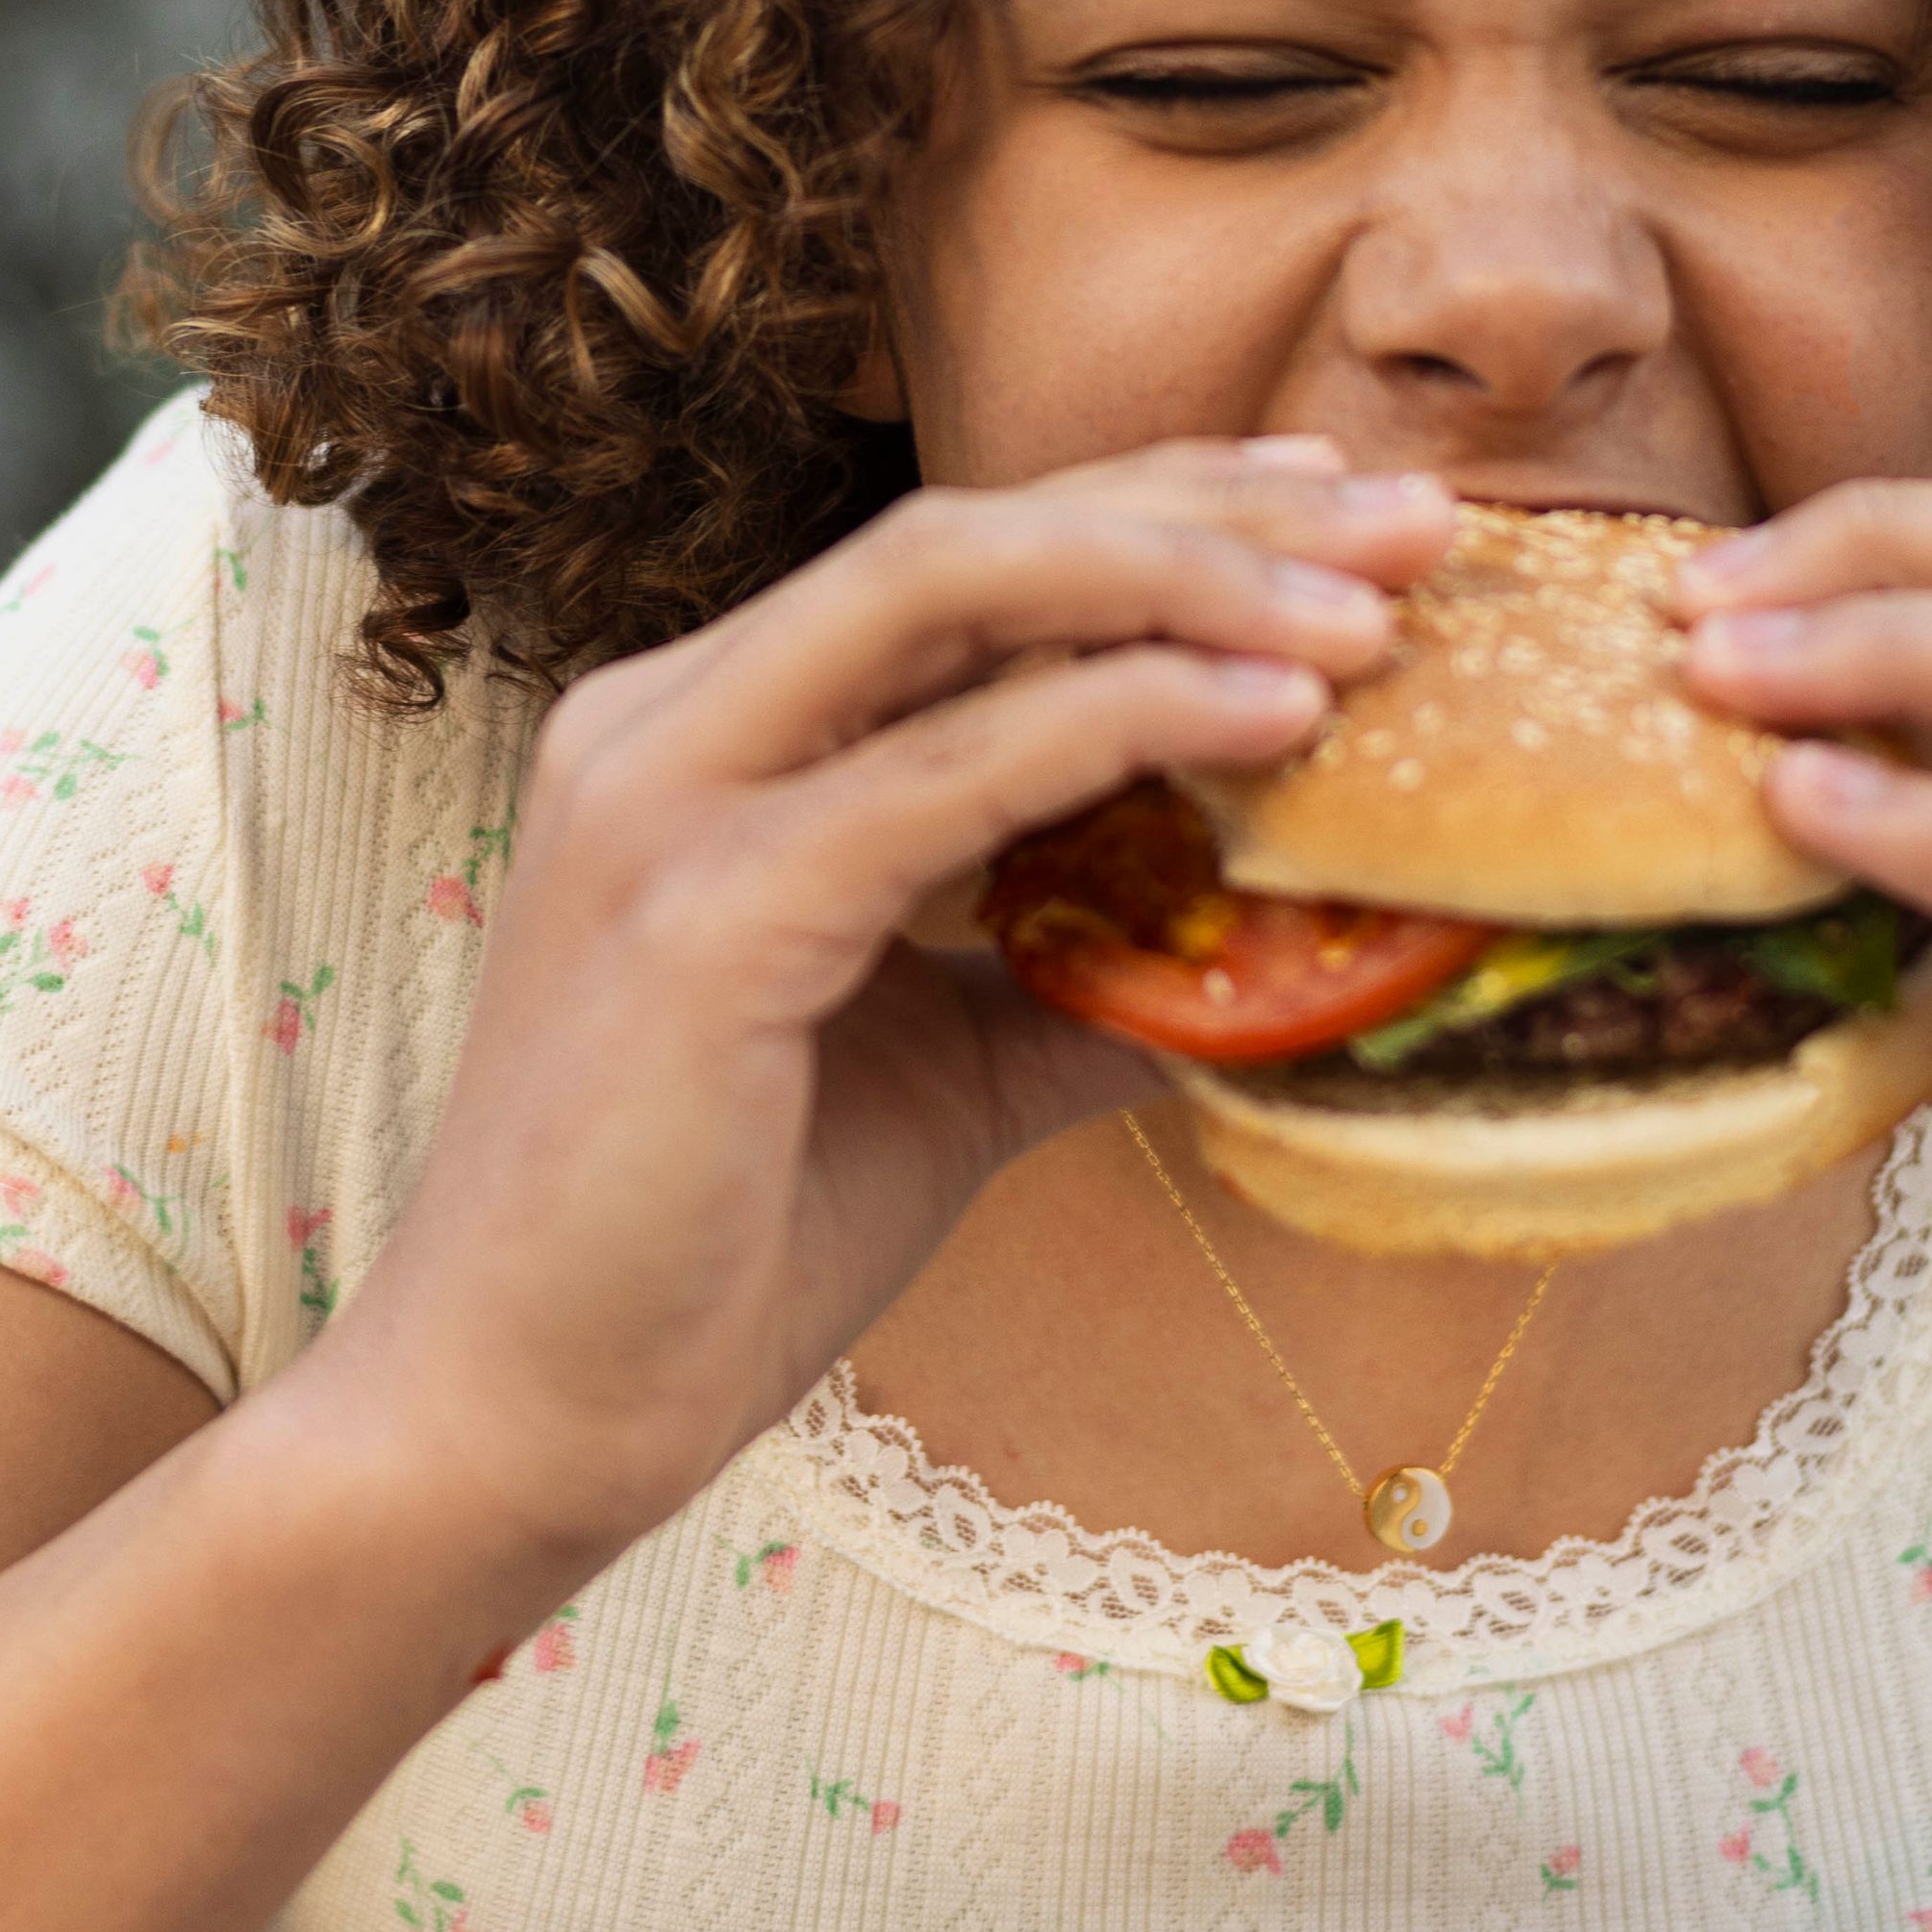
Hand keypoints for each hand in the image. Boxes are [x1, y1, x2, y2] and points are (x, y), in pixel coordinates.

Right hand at [328, 442, 1450, 1580]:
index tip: (1340, 519)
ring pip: (952, 592)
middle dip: (1204, 506)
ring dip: (1186, 581)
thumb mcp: (938, 1081)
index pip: (957, 564)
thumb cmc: (700, 1259)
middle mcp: (665, 723)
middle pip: (968, 533)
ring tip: (1374, 610)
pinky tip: (1272, 721)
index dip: (1157, 512)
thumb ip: (1078, 986)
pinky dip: (1123, 719)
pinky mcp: (699, 911)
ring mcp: (666, 799)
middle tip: (1415, 518)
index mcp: (701, 736)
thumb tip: (1282, 957)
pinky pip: (948, 769)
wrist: (516, 1424)